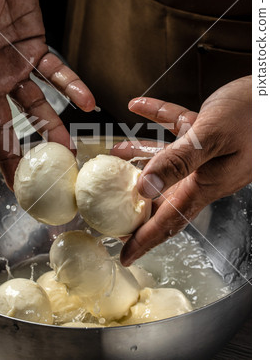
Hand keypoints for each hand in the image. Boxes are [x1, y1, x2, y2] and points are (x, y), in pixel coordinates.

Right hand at [0, 0, 94, 187]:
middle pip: (0, 124)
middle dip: (13, 153)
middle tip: (28, 183)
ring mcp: (12, 68)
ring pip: (33, 106)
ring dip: (51, 128)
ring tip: (67, 150)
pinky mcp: (35, 51)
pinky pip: (55, 72)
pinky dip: (71, 86)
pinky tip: (87, 103)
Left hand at [112, 76, 250, 265]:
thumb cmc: (250, 114)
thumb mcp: (211, 138)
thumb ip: (178, 161)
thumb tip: (144, 187)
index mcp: (205, 183)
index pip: (170, 220)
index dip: (146, 240)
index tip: (125, 255)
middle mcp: (204, 174)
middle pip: (163, 195)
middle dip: (136, 202)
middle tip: (111, 206)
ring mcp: (206, 154)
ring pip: (166, 160)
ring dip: (140, 156)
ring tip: (116, 153)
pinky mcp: (207, 132)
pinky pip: (176, 130)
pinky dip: (156, 119)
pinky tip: (139, 107)